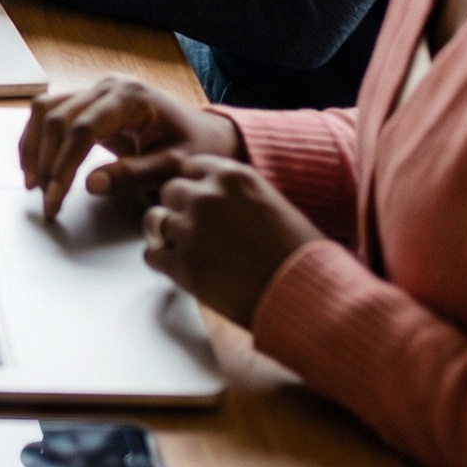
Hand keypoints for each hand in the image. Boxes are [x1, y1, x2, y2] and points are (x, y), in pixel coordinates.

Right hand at [18, 75, 243, 219]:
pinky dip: (38, 137)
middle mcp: (107, 86)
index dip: (64, 163)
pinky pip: (51, 111)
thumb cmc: (196, 148)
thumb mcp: (174, 167)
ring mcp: (95, 89)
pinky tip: (35, 163)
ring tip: (33, 184)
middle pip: (58, 117)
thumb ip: (134, 175)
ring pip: (46, 109)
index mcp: (130, 98)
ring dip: (33, 146)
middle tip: (45, 200)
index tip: (55, 196)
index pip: (83, 128)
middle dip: (46, 161)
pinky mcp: (88, 99)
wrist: (207, 133)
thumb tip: (90, 185)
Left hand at [141, 154, 324, 328]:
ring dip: (168, 235)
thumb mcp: (271, 204)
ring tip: (190, 251)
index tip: (200, 203)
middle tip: (196, 232)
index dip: (194, 188)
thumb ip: (235, 195)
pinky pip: (153, 255)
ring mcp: (192, 230)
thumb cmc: (302, 256)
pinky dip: (163, 262)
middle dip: (179, 210)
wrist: (313, 298)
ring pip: (154, 220)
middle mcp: (206, 196)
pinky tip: (184, 271)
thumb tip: (210, 198)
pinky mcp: (184, 266)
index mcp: (232, 175)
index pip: (189, 167)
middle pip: (169, 191)